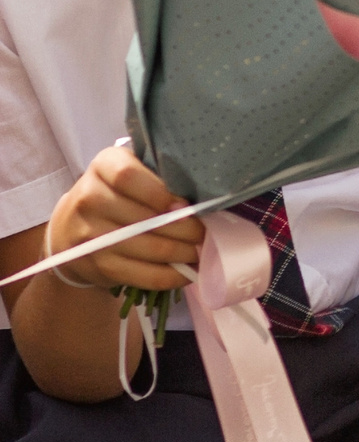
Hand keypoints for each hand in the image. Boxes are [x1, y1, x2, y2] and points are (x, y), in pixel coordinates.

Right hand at [44, 147, 200, 291]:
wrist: (71, 228)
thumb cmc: (118, 193)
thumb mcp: (133, 171)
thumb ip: (160, 176)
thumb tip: (204, 199)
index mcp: (104, 166)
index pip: (128, 176)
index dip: (161, 192)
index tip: (186, 205)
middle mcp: (89, 198)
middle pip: (144, 217)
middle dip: (185, 229)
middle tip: (205, 233)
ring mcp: (88, 234)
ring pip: (148, 247)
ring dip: (183, 252)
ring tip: (200, 251)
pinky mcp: (95, 263)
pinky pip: (139, 274)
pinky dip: (169, 275)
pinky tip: (187, 272)